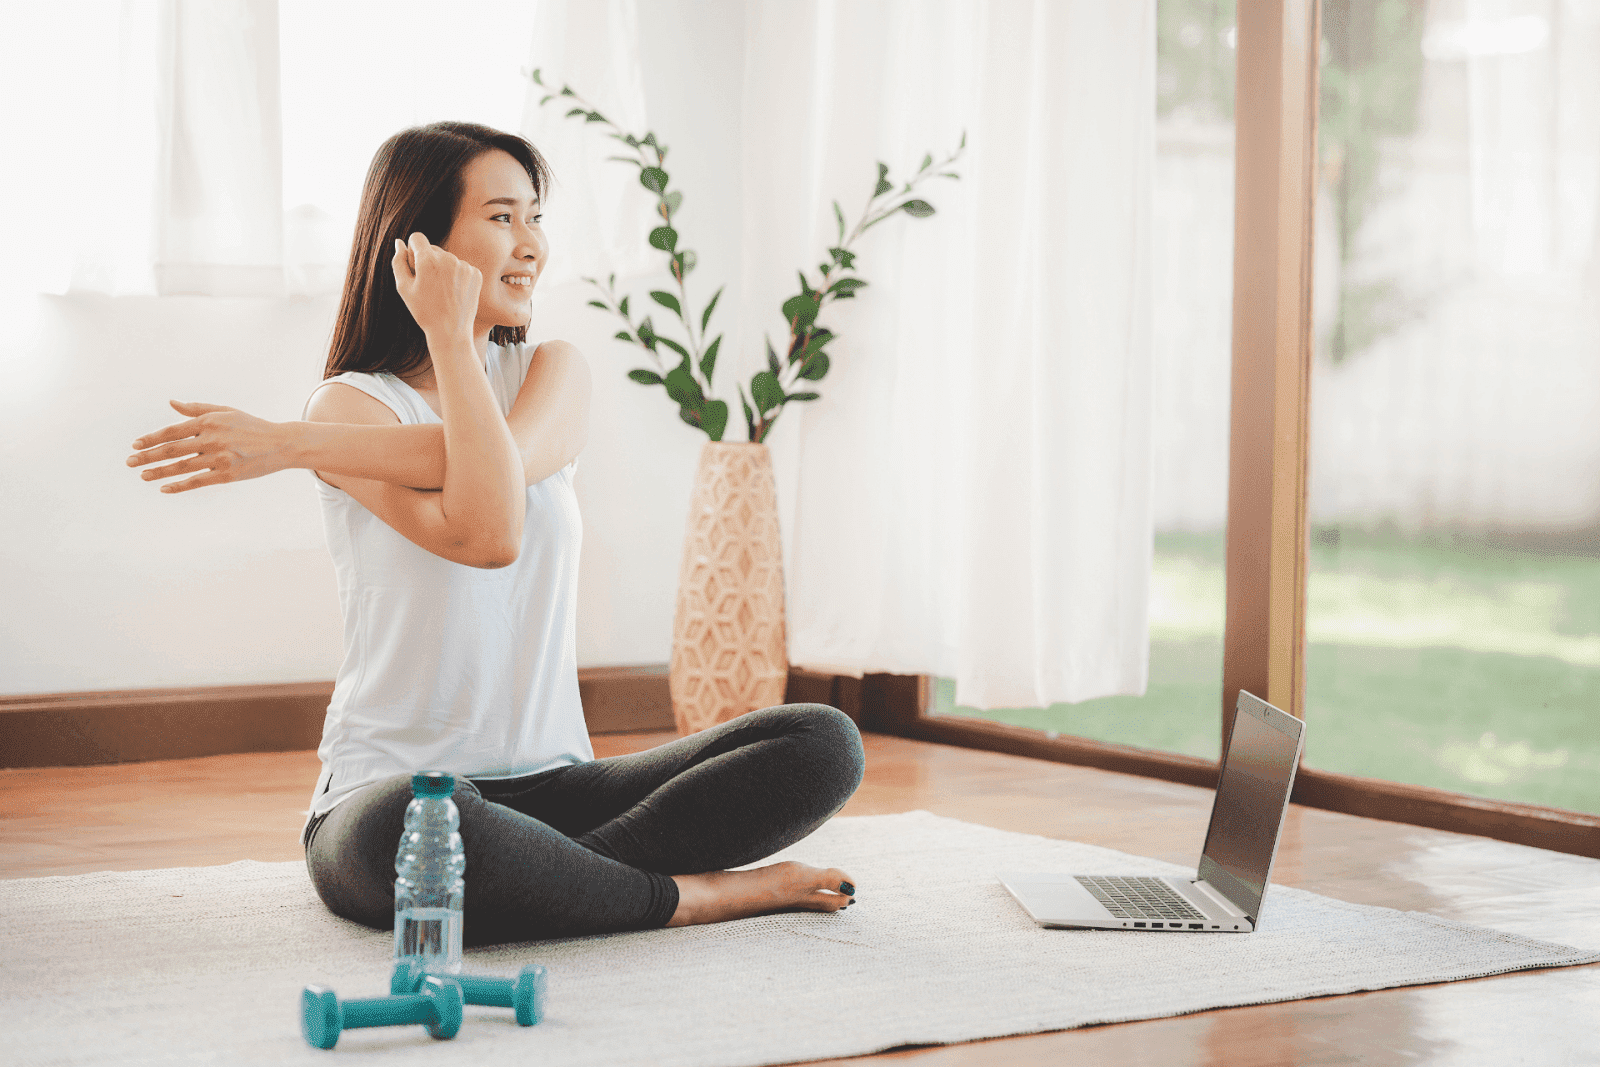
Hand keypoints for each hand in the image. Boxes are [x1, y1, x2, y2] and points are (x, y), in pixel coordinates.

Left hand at [126, 400, 293, 492]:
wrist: (281, 444)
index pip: (172, 431)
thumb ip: (197, 409)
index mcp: (209, 421)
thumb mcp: (225, 411)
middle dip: (148, 456)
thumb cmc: (251, 426)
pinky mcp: (227, 475)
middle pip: (172, 450)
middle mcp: (212, 439)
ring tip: (143, 476)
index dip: (151, 439)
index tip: (135, 445)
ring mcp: (220, 458)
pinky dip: (179, 486)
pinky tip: (164, 488)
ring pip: (181, 467)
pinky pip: (197, 481)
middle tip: (129, 462)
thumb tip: (171, 403)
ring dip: (159, 472)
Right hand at [392, 232, 480, 340]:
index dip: (413, 251)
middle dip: (427, 261)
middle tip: (427, 285)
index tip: (414, 266)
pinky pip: (461, 267)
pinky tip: (453, 292)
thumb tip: (399, 242)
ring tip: (441, 292)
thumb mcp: (403, 287)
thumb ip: (398, 261)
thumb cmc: (424, 311)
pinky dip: (456, 276)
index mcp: (428, 260)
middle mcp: (448, 258)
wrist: (450, 331)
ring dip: (442, 269)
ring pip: (447, 259)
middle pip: (433, 249)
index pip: (417, 237)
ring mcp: (464, 266)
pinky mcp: (476, 273)